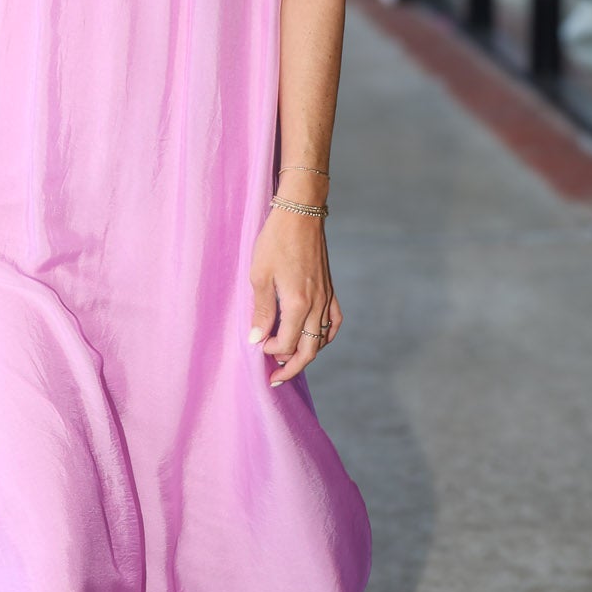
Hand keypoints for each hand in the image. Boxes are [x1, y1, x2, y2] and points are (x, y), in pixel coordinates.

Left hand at [247, 206, 341, 386]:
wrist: (300, 213)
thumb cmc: (275, 241)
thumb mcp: (259, 275)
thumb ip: (261, 311)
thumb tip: (256, 340)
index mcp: (298, 303)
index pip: (286, 343)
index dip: (271, 351)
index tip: (257, 346)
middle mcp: (316, 304)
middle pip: (308, 350)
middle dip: (292, 367)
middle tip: (276, 378)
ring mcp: (326, 297)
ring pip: (322, 339)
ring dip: (307, 354)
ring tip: (291, 361)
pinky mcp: (330, 289)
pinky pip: (334, 321)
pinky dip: (326, 336)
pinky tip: (315, 340)